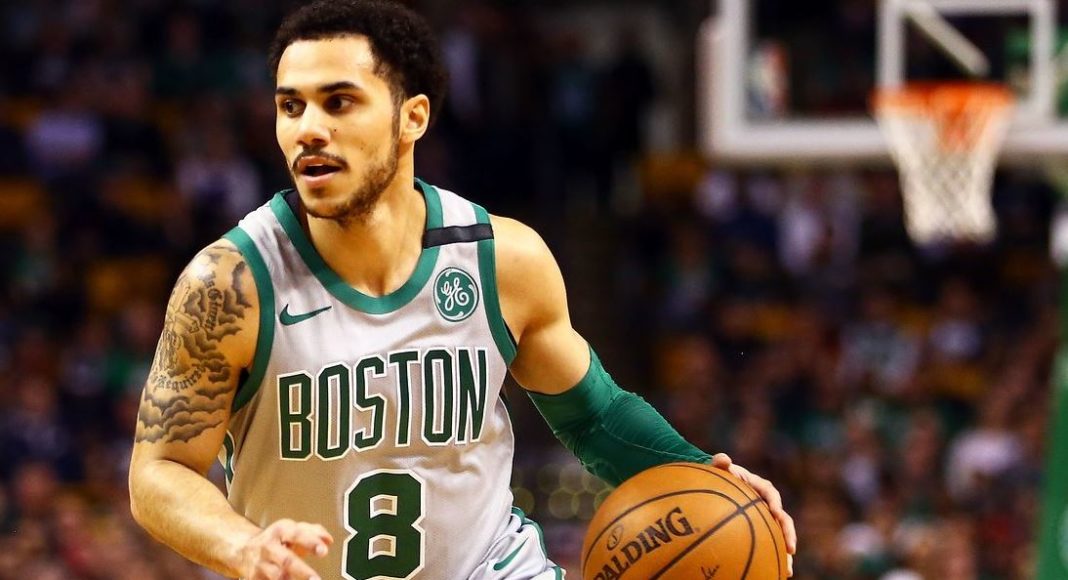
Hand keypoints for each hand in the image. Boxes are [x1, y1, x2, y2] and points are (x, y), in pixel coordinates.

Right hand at [237, 519, 332, 579]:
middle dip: (302, 571)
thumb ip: (313, 532)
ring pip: (277, 576)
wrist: (243, 550)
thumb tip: (328, 540)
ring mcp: (261, 564)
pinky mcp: (254, 578)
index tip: (323, 551)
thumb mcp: (292, 530)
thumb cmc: (276, 540)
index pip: (297, 534)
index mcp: (281, 531)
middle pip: (287, 560)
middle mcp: (269, 547)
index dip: (310, 542)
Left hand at [711, 453, 796, 576]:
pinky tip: (772, 573)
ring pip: (779, 536)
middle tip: (790, 550)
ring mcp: (766, 517)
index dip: (775, 504)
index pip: (771, 494)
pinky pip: (768, 543)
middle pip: (782, 520)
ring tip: (788, 572)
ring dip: (785, 554)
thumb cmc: (719, 475)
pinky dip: (772, 557)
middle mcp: (768, 503)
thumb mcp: (718, 468)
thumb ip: (720, 463)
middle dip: (788, 535)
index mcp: (761, 487)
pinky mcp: (761, 529)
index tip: (776, 514)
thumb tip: (723, 458)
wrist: (718, 484)